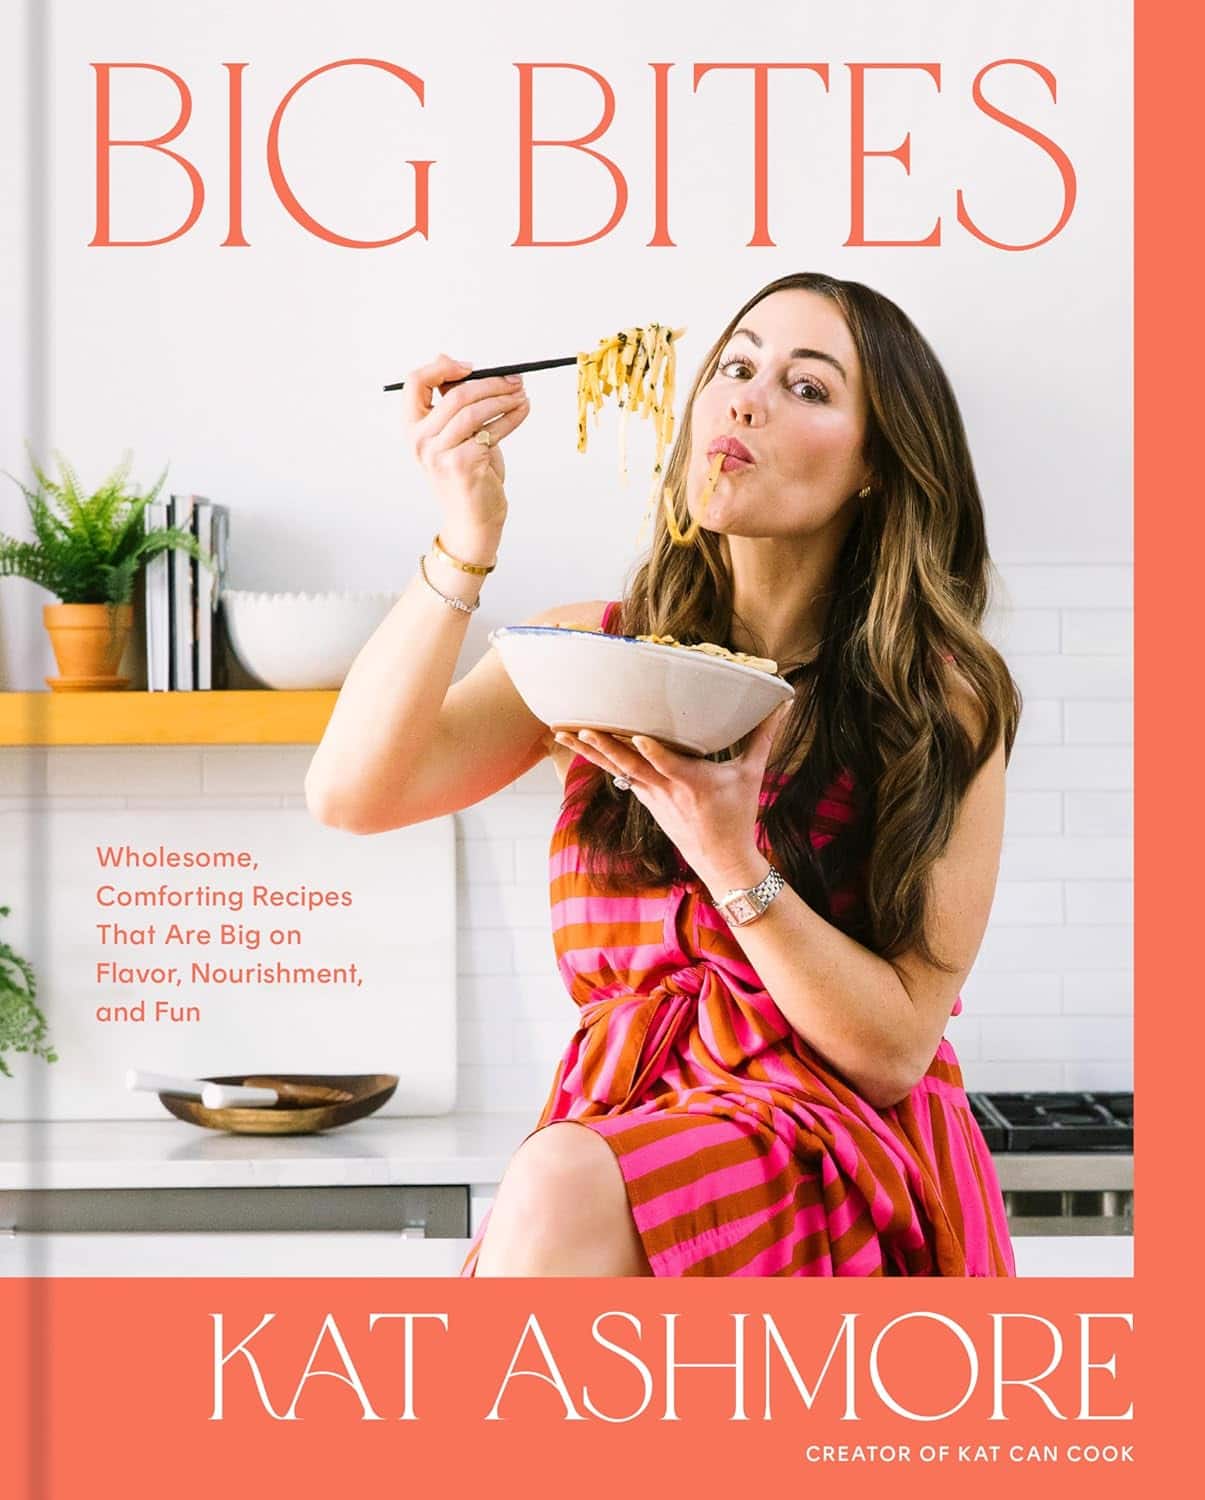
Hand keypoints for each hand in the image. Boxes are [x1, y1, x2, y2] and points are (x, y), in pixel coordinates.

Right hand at [400, 353, 530, 540]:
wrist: (472, 520)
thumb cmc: (466, 474)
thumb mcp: (453, 435)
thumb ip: (451, 404)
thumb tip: (454, 363)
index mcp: (412, 428)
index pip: (415, 382)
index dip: (443, 367)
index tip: (471, 368)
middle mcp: (420, 440)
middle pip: (455, 394)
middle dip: (490, 382)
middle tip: (514, 380)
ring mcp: (440, 453)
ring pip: (475, 410)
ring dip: (504, 398)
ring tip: (521, 394)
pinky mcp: (463, 463)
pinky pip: (492, 430)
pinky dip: (512, 417)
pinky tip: (523, 410)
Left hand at [555, 700, 791, 895]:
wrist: (720, 860)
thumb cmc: (737, 815)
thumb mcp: (752, 775)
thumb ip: (763, 736)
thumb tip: (783, 702)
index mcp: (693, 783)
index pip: (670, 765)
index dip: (653, 753)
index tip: (637, 738)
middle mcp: (665, 789)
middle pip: (631, 766)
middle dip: (606, 748)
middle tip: (581, 729)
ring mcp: (650, 795)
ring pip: (615, 769)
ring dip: (589, 751)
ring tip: (563, 732)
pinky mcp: (643, 797)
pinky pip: (615, 774)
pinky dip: (596, 759)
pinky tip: (575, 742)